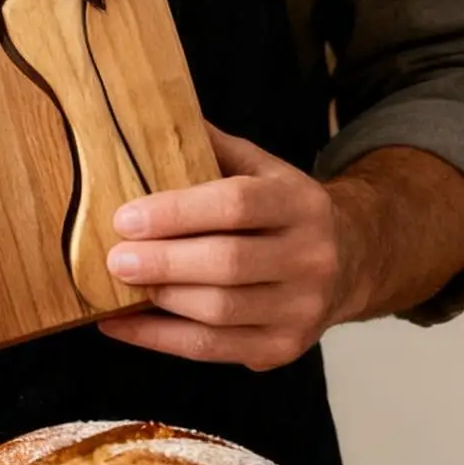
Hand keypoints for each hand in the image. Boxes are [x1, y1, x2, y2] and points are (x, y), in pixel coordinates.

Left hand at [97, 124, 364, 370]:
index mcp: (299, 203)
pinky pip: (212, 349)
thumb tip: (149, 115)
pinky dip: (159, 339)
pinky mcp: (283, 349)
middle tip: (114, 258)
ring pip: (220, 311)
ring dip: (161, 300)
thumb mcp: (261, 167)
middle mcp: (310, 257)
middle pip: (228, 263)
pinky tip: (120, 324)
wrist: (349, 261)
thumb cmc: (281, 208)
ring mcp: (301, 309)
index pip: (235, 205)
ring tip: (117, 285)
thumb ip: (212, 147)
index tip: (125, 217)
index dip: (177, 212)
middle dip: (163, 262)